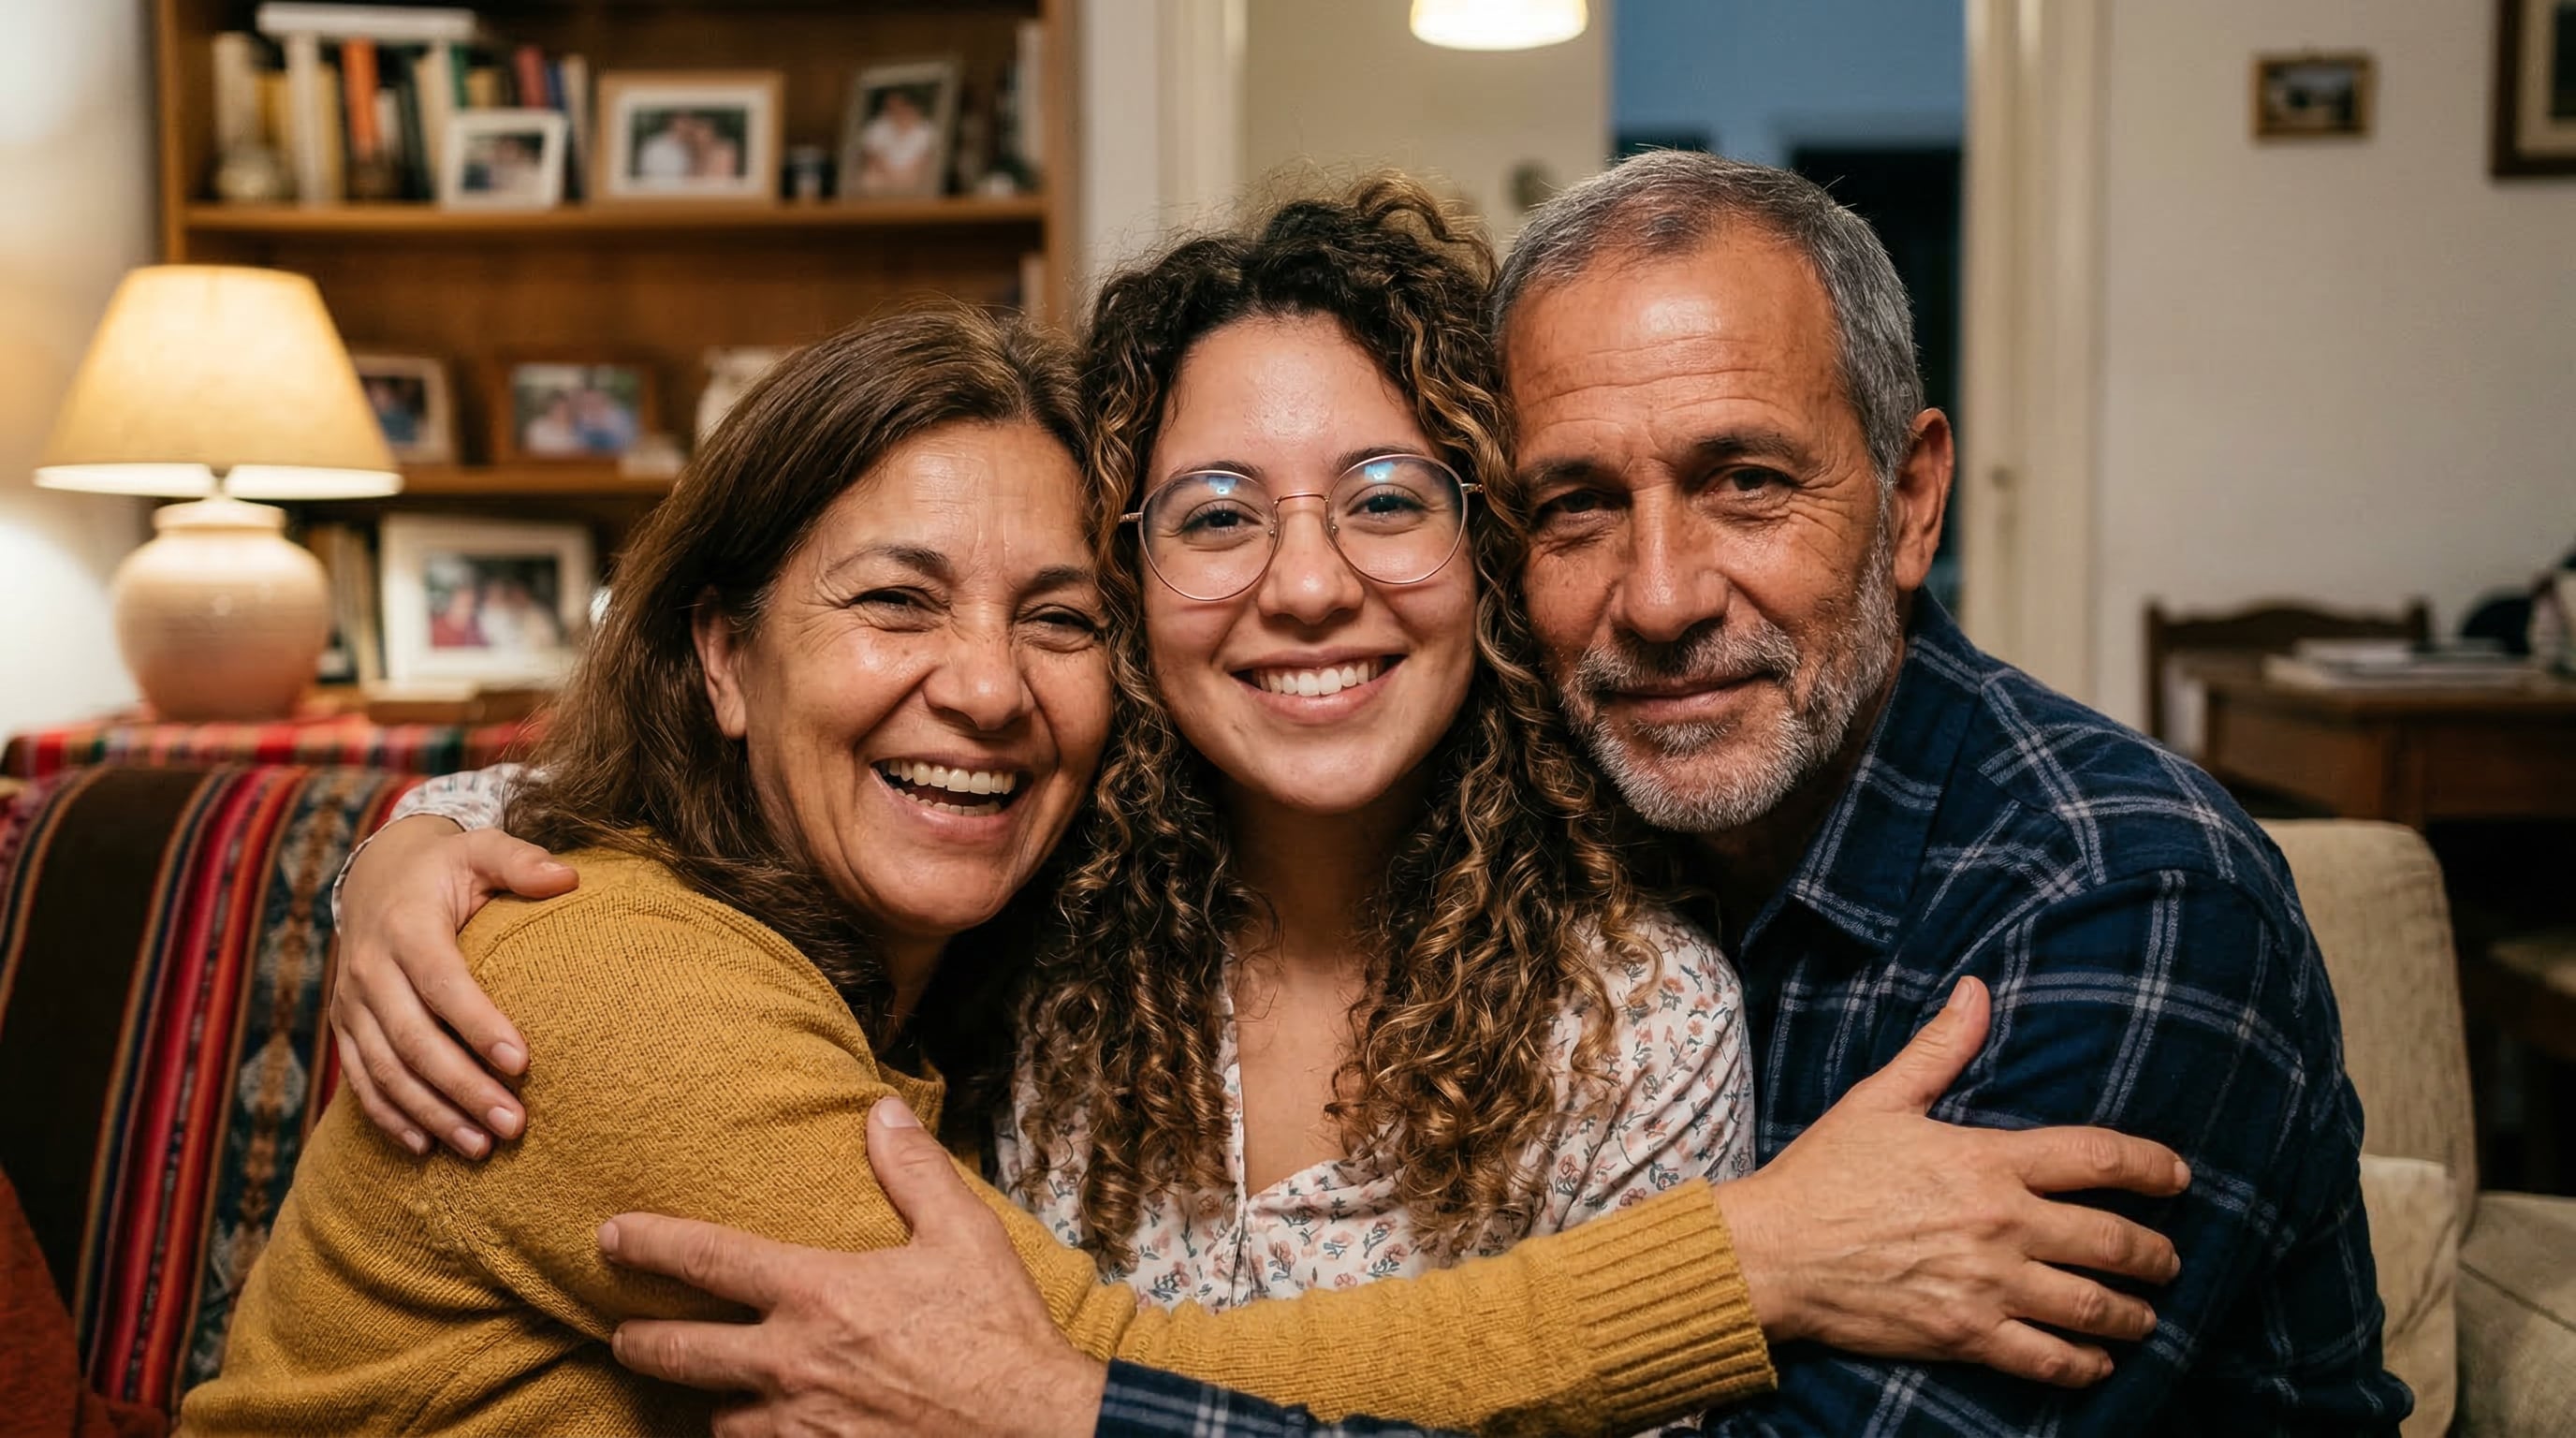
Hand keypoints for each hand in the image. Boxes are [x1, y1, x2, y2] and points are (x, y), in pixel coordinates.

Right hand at [329, 815, 574, 1156]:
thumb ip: (521, 861)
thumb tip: (569, 878)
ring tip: (482, 1148)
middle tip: (515, 1126)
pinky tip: (427, 1147)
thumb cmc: (445, 868)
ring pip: (386, 1071)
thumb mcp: (480, 849)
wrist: (374, 875)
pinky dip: (391, 1117)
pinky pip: (361, 1081)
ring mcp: (351, 1003)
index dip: (478, 1024)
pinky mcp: (345, 1027)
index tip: (522, 1062)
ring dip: (433, 1113)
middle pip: (414, 1040)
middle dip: (463, 1087)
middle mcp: (370, 970)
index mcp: (406, 927)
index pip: (442, 983)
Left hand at [603, 1096, 1105, 1437]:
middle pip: (681, 1354)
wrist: (1031, 1428)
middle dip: (640, 1342)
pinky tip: (769, 1431)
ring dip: (716, 1403)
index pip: (709, 1260)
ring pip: (719, 1419)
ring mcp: (801, 1426)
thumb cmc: (998, 1332)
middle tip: (622, 1335)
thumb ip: (913, 1171)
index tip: (610, 1235)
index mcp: (819, 1294)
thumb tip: (881, 1111)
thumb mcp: (964, 1236)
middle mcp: (792, 1363)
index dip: (650, 1243)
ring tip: (718, 1394)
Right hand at [1715, 978, 2188, 1387]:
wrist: (1773, 1254)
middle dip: (2155, 1253)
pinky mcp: (1966, 1336)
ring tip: (2145, 1313)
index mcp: (1987, 1162)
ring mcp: (1987, 1286)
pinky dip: (2086, 1365)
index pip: (2099, 1159)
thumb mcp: (1880, 1100)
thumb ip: (1939, 1049)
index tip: (2178, 1176)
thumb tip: (1976, 991)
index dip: (2154, 1167)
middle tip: (2169, 1259)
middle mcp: (2001, 1226)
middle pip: (2113, 1241)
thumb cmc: (1823, 1175)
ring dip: (2133, 1312)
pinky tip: (2100, 1361)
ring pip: (2093, 1307)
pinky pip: (2048, 1360)